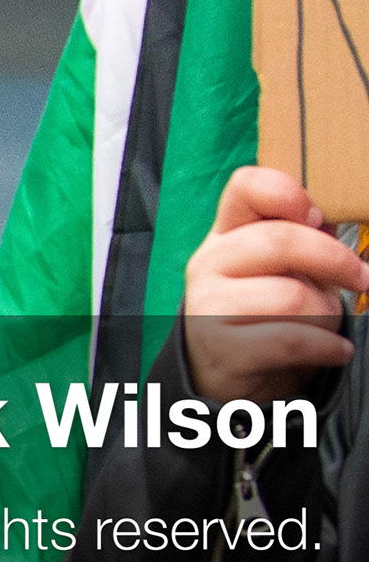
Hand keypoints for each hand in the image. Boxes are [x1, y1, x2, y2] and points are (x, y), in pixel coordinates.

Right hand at [182, 165, 364, 404]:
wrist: (226, 375)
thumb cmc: (264, 314)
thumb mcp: (279, 269)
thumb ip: (300, 239)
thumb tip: (327, 220)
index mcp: (227, 234)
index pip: (247, 186)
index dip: (286, 193)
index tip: (316, 217)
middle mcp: (209, 263)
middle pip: (281, 240)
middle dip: (337, 261)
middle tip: (362, 279)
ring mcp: (208, 306)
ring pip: (292, 296)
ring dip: (328, 313)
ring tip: (328, 326)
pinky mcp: (221, 347)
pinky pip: (291, 341)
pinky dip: (328, 347)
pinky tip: (337, 351)